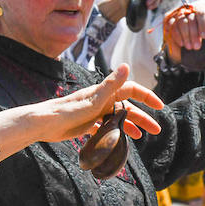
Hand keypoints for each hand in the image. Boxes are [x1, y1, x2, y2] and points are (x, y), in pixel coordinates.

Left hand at [0, 65, 164, 160]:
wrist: (45, 123)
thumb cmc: (68, 110)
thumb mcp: (94, 99)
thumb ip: (112, 84)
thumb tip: (126, 65)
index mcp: (105, 92)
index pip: (132, 90)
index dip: (147, 97)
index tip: (159, 107)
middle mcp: (102, 100)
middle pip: (128, 107)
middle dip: (143, 117)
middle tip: (157, 130)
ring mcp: (95, 112)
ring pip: (118, 118)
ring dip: (131, 126)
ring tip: (142, 137)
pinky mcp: (87, 124)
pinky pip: (106, 128)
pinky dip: (116, 132)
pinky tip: (121, 140)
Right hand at [162, 4, 204, 63]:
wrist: (186, 48)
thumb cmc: (200, 37)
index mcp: (199, 9)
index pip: (201, 12)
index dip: (203, 24)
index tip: (204, 36)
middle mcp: (188, 9)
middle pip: (190, 19)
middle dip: (194, 34)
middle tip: (197, 46)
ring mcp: (177, 14)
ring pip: (181, 22)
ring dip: (186, 36)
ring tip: (190, 47)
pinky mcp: (168, 20)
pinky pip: (172, 26)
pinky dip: (177, 36)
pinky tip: (181, 44)